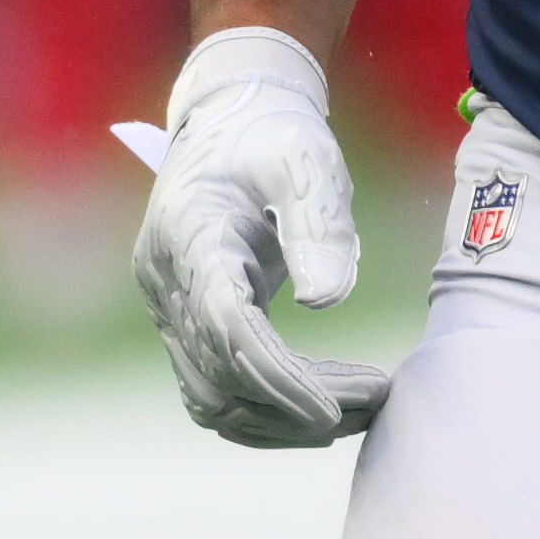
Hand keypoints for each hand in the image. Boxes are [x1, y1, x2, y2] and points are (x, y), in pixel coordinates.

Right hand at [132, 27, 392, 447]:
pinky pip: (214, 386)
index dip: (276, 376)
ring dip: (281, 420)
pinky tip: (319, 412)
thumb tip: (326, 301)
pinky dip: (263, 410)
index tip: (331, 409)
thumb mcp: (304, 160)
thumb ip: (318, 224)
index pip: (226, 325)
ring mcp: (168, 305)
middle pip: (221, 374)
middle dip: (295, 403)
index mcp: (189, 235)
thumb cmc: (272, 133)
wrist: (232, 118)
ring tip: (357, 413)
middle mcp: (165, 280)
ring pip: (212, 397)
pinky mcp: (185, 320)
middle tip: (374, 401)